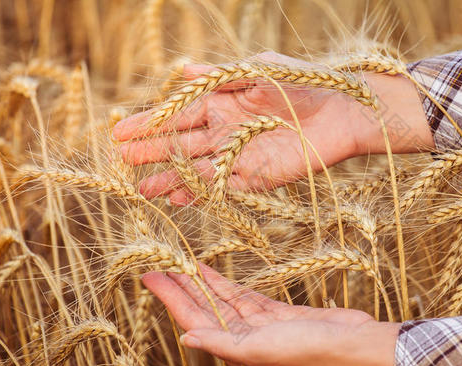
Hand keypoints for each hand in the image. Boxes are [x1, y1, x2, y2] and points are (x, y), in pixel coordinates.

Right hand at [113, 52, 432, 204]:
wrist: (342, 110)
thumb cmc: (301, 83)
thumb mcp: (257, 70)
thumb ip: (220, 76)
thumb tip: (182, 70)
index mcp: (222, 102)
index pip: (177, 115)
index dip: (149, 123)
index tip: (119, 132)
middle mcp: (226, 130)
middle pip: (181, 145)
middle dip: (151, 152)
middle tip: (121, 162)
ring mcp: (239, 155)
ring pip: (196, 170)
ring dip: (169, 179)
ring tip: (141, 191)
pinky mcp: (257, 177)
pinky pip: (222, 187)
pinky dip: (199, 193)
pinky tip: (177, 199)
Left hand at [142, 263, 398, 365]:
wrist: (350, 344)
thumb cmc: (306, 351)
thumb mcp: (258, 350)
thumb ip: (222, 343)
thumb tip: (186, 339)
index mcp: (235, 347)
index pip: (193, 318)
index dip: (170, 298)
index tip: (150, 277)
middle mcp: (242, 336)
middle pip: (203, 306)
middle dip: (180, 287)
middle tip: (157, 264)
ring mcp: (259, 324)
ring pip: (222, 299)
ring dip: (201, 282)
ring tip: (180, 264)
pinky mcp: (277, 312)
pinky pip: (244, 295)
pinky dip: (227, 284)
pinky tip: (213, 275)